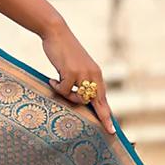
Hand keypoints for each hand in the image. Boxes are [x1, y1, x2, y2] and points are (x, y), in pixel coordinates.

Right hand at [41, 20, 115, 135]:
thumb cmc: (64, 51)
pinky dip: (56, 87)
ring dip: (66, 95)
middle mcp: (93, 75)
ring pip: (77, 98)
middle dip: (104, 118)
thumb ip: (81, 81)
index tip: (112, 129)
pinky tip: (52, 78)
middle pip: (97, 102)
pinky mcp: (71, 72)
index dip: (107, 114)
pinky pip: (64, 90)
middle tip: (110, 131)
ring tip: (58, 84)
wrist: (56, 33)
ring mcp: (83, 74)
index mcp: (96, 74)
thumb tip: (81, 99)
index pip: (103, 98)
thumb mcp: (77, 67)